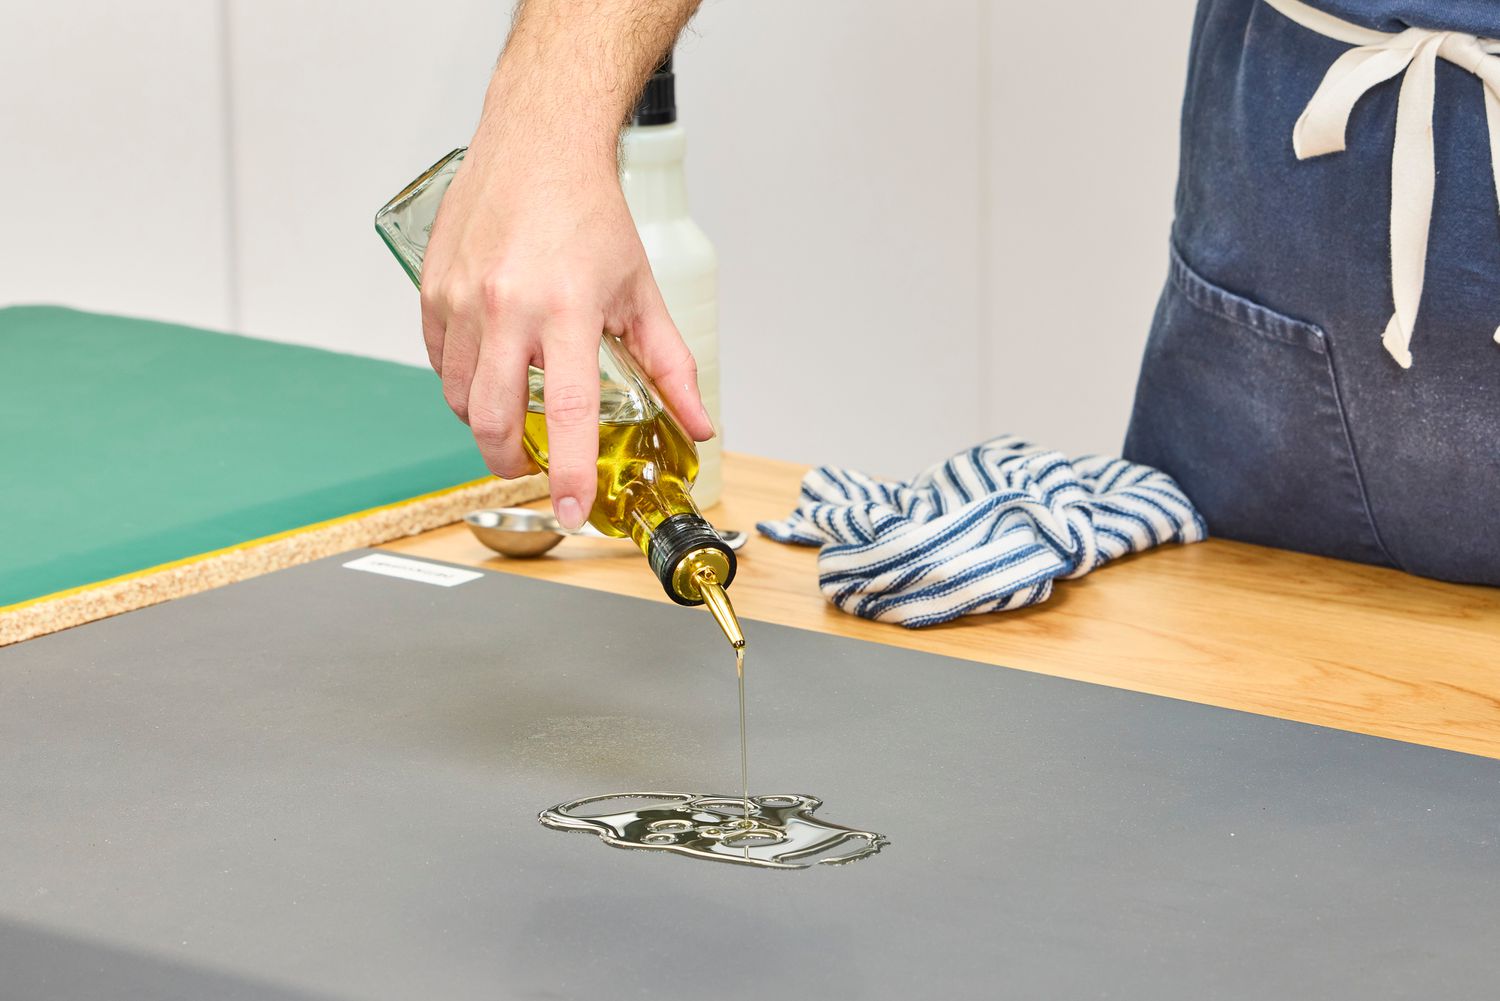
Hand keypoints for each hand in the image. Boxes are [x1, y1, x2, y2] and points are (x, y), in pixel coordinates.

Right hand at [418, 138, 712, 530]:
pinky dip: (459, 381)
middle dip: (509, 461)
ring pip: (458, 396)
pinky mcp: (432, 289)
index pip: (569, 413)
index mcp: (567, 309)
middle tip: (530, 467)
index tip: (572, 510)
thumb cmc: (588, 211)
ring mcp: (461, 297)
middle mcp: (507, 305)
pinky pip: (436, 361)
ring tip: (511, 413)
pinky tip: (487, 370)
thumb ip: (670, 366)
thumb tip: (697, 423)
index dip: (571, 472)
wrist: (538, 143)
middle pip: (492, 419)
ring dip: (483, 422)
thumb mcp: (641, 291)